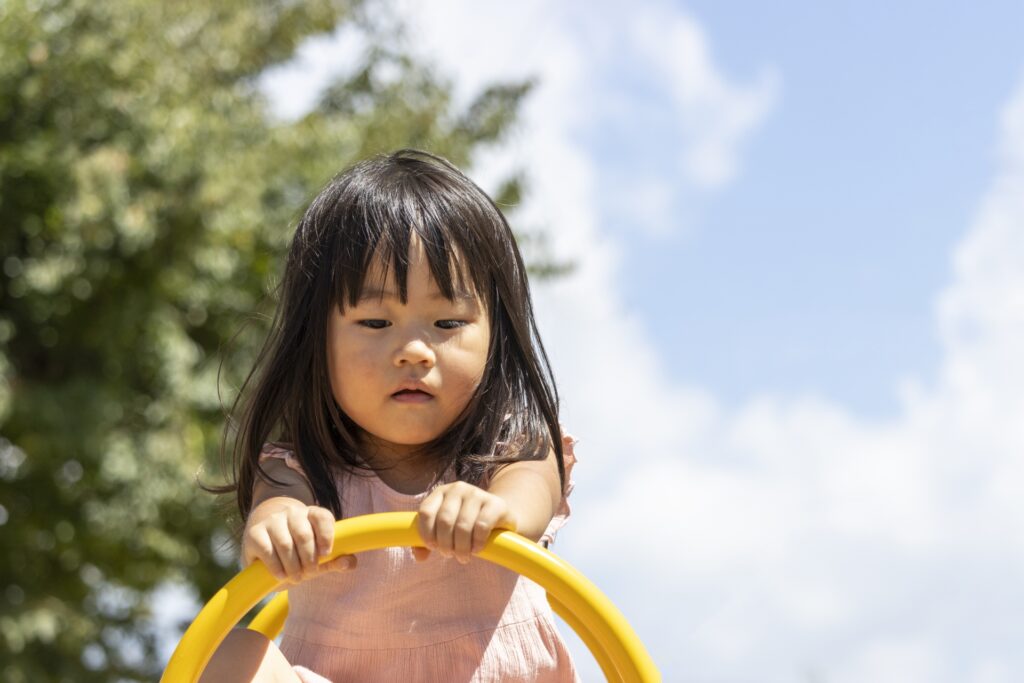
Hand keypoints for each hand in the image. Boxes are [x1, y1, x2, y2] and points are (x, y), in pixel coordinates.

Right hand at [242, 503, 356, 583]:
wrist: (264, 540)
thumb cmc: (297, 550)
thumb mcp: (317, 556)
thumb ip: (334, 560)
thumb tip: (350, 562)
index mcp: (312, 514)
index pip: (323, 517)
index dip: (326, 535)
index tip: (326, 553)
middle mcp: (292, 513)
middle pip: (304, 533)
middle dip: (309, 557)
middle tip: (310, 572)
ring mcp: (272, 521)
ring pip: (285, 543)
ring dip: (293, 565)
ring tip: (296, 577)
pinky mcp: (255, 533)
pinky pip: (267, 550)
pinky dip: (276, 566)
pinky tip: (281, 575)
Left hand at [415, 482, 517, 563]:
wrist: (500, 514)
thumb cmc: (467, 524)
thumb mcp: (446, 530)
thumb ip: (429, 542)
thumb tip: (419, 557)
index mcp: (441, 492)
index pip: (426, 512)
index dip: (426, 533)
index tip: (433, 547)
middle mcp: (458, 489)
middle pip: (444, 521)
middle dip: (445, 544)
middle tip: (450, 555)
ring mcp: (477, 493)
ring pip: (462, 526)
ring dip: (461, 548)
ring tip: (463, 556)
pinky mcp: (495, 503)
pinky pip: (481, 527)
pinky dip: (477, 543)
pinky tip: (476, 549)